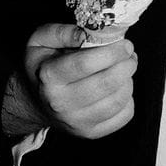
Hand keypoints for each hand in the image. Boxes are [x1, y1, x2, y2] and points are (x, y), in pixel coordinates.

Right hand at [23, 21, 137, 138]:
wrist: (36, 102)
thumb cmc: (43, 66)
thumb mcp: (40, 41)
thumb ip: (61, 32)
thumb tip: (84, 34)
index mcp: (49, 77)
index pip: (85, 64)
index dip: (111, 52)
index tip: (126, 44)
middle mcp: (61, 103)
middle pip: (106, 83)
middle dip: (126, 65)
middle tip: (130, 55)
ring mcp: (76, 121)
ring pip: (118, 99)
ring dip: (129, 80)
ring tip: (125, 69)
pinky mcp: (91, 132)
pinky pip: (124, 115)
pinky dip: (129, 99)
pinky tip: (119, 88)